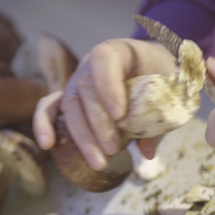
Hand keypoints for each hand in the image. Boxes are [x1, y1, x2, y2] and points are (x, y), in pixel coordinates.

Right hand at [33, 39, 176, 169]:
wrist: (151, 71)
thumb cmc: (161, 77)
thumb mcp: (171, 90)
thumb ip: (160, 117)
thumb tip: (146, 151)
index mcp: (118, 51)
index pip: (104, 60)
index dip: (108, 86)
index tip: (120, 115)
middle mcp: (90, 65)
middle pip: (85, 89)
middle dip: (97, 124)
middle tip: (113, 150)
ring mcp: (76, 82)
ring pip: (68, 105)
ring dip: (81, 136)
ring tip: (98, 162)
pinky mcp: (67, 100)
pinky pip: (48, 108)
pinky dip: (43, 125)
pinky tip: (46, 145)